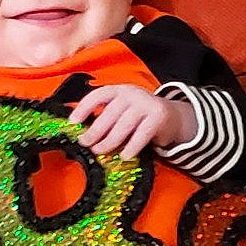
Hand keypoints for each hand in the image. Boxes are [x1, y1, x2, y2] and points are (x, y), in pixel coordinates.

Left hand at [70, 85, 193, 157]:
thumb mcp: (122, 110)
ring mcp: (145, 103)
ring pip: (124, 125)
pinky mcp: (158, 116)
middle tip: (86, 143)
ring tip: (101, 150)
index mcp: (118, 90)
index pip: (97, 95)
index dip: (83, 108)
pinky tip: (124, 155)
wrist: (171, 116)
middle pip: (109, 113)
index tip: (73, 122)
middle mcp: (131, 93)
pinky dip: (132, 146)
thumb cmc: (140, 116)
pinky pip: (142, 134)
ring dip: (110, 140)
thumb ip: (105, 116)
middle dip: (95, 131)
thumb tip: (82, 131)